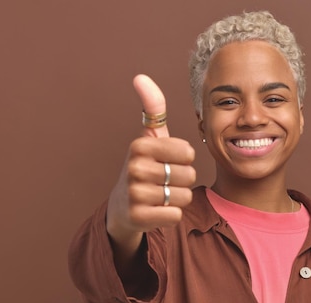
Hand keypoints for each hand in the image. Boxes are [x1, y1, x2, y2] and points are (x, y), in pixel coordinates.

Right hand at [106, 75, 195, 248]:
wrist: (122, 207)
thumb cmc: (144, 168)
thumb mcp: (148, 139)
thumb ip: (153, 109)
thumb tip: (141, 77)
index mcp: (140, 145)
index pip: (188, 153)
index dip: (184, 160)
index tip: (167, 162)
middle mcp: (135, 167)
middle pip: (189, 175)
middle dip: (182, 181)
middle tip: (163, 182)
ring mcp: (135, 194)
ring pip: (184, 196)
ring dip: (177, 198)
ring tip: (160, 196)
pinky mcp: (138, 217)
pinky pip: (176, 215)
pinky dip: (171, 215)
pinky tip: (157, 210)